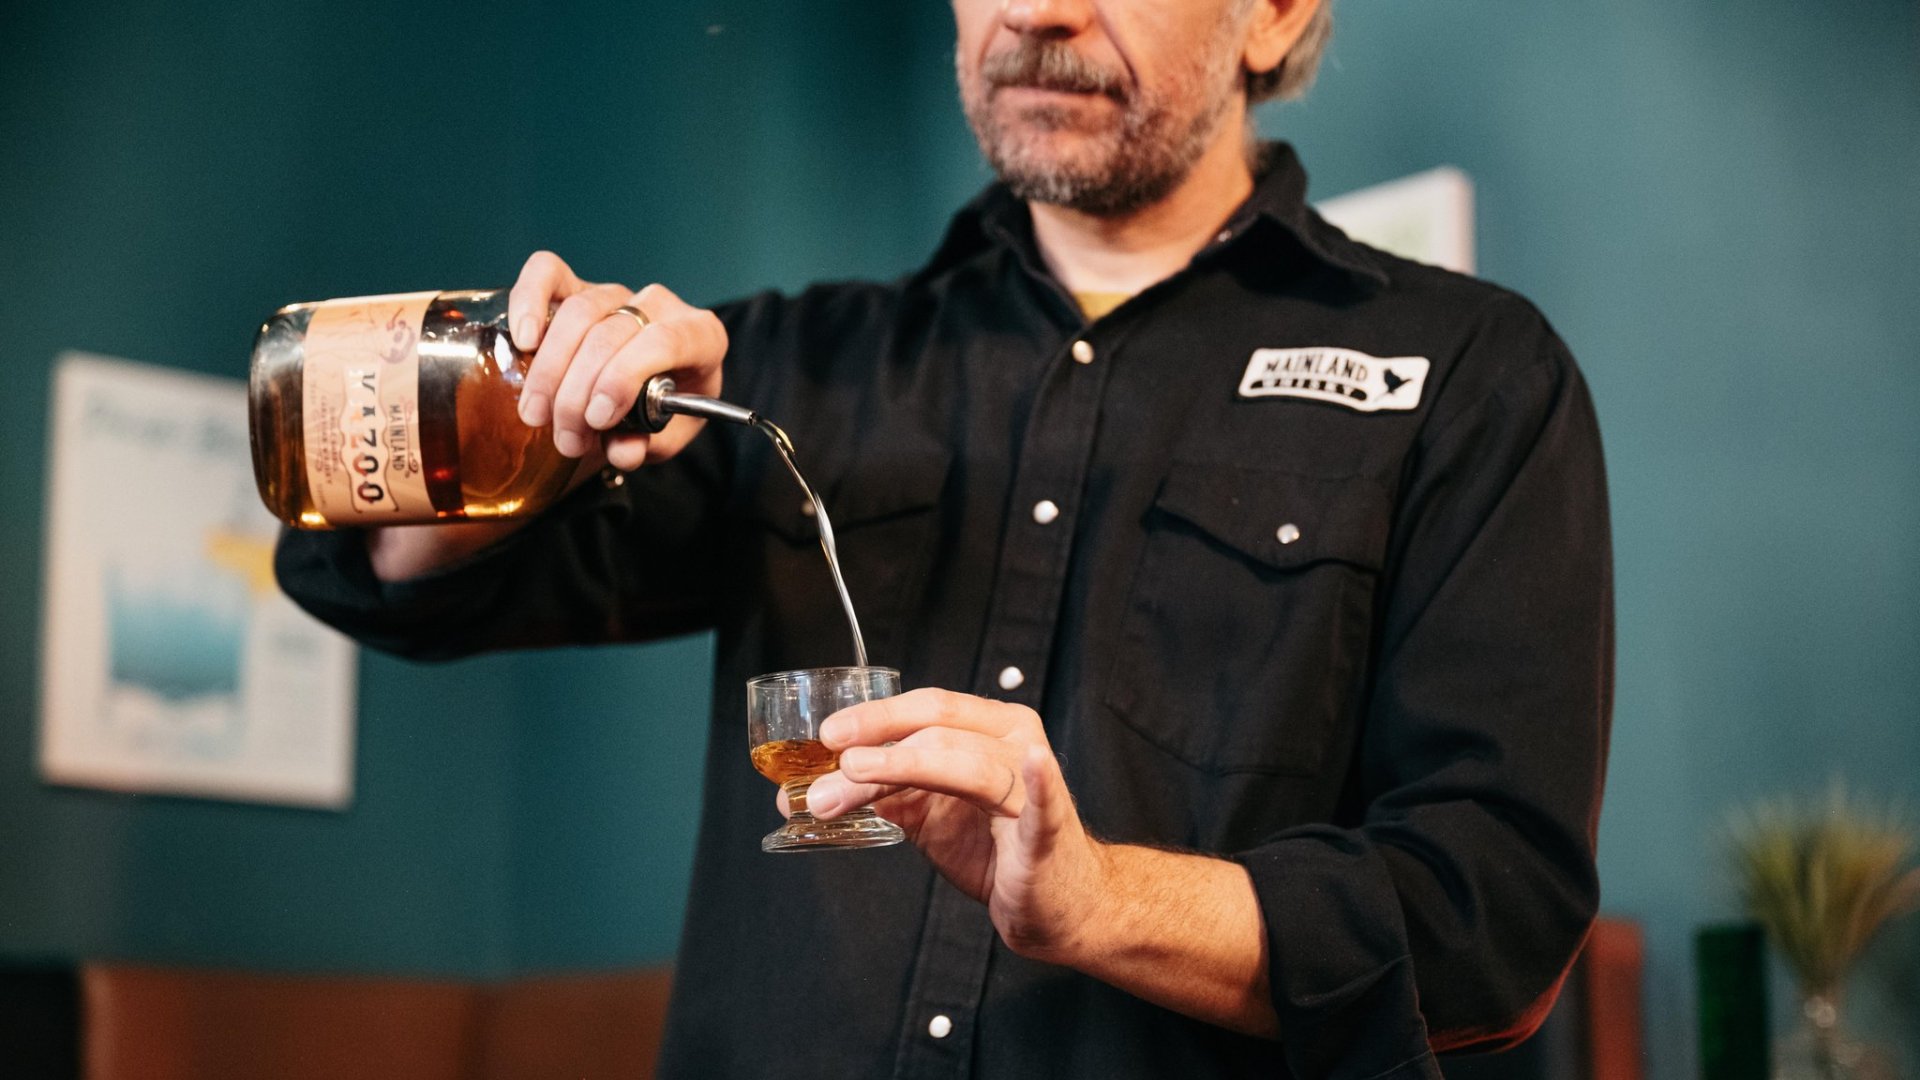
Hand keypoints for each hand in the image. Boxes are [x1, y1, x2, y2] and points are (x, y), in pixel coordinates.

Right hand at [506, 251, 727, 470]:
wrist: (649, 391)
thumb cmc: (662, 409)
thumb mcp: (666, 437)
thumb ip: (648, 445)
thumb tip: (622, 451)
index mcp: (701, 337)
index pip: (663, 342)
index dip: (623, 379)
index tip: (597, 419)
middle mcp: (661, 306)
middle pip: (610, 333)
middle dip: (578, 392)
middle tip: (566, 438)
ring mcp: (617, 293)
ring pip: (578, 312)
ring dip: (549, 370)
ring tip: (537, 415)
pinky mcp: (577, 286)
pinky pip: (548, 272)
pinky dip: (529, 300)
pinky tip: (523, 341)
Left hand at [802, 688, 1113, 963]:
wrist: (1057, 905)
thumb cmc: (998, 850)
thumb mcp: (929, 815)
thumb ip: (880, 795)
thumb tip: (811, 792)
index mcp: (988, 730)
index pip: (929, 707)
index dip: (877, 714)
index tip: (829, 734)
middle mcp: (1014, 743)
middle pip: (939, 728)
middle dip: (878, 740)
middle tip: (831, 759)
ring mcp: (1033, 785)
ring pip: (965, 763)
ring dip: (901, 767)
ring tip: (853, 777)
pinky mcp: (1047, 830)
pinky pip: (1043, 801)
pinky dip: (1037, 780)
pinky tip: (1031, 764)